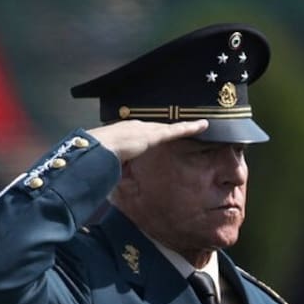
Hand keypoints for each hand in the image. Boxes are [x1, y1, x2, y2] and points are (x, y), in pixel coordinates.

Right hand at [87, 119, 208, 161]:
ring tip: (201, 125)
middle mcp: (137, 127)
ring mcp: (147, 129)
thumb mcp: (110, 163)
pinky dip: (190, 128)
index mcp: (125, 132)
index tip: (160, 136)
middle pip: (159, 127)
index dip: (154, 133)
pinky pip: (177, 130)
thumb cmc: (100, 157)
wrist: (100, 148)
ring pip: (171, 127)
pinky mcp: (156, 134)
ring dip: (186, 126)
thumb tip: (121, 177)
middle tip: (186, 127)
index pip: (144, 131)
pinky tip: (202, 125)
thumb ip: (119, 167)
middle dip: (171, 127)